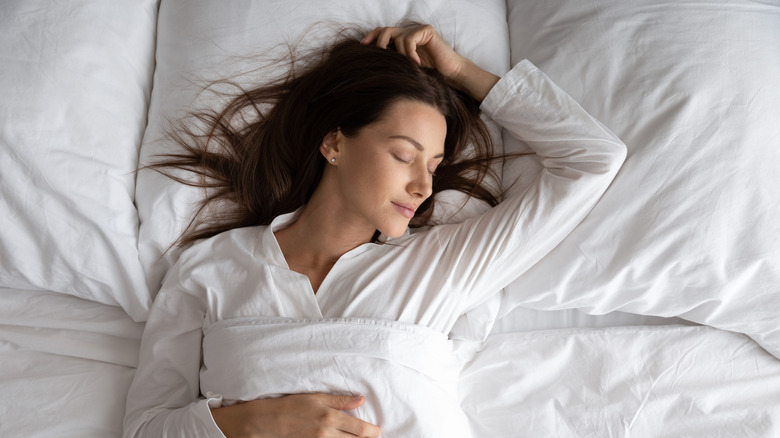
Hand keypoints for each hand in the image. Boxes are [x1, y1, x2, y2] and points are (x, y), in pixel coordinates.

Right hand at [211, 393, 380, 437]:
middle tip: (371, 436)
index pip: (359, 428)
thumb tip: (361, 399)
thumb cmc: (290, 405)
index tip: (377, 431)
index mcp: (330, 417)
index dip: (372, 431)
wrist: (266, 421)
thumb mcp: (315, 397)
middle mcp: (326, 433)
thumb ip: (340, 400)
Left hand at [361, 24, 465, 80]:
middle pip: (386, 30)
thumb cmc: (430, 74)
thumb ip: (393, 61)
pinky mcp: (426, 31)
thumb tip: (372, 62)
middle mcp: (409, 32)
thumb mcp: (406, 68)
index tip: (362, 46)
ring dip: (400, 54)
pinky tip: (418, 63)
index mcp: (402, 40)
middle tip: (378, 54)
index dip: (371, 37)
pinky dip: (410, 53)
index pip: (382, 32)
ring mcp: (418, 30)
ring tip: (410, 66)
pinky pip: (409, 39)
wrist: (451, 74)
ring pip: (397, 36)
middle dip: (378, 41)